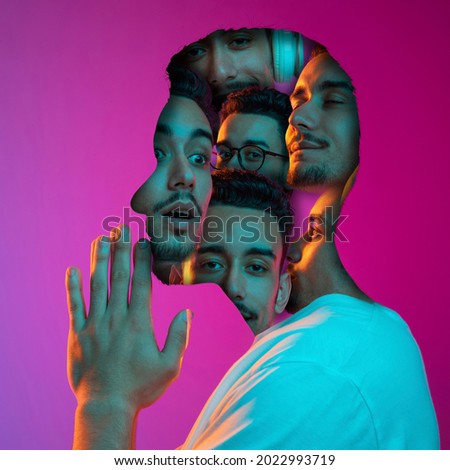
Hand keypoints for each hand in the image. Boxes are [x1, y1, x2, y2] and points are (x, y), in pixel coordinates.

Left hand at [65, 226, 191, 447]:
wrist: (106, 406)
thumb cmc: (141, 388)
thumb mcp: (170, 366)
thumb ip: (179, 337)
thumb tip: (187, 312)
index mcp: (139, 323)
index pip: (141, 283)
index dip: (142, 259)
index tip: (143, 241)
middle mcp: (116, 318)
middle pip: (118, 276)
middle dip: (120, 250)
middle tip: (121, 228)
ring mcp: (95, 324)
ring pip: (96, 285)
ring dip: (98, 260)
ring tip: (100, 239)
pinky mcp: (78, 334)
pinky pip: (74, 306)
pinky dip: (72, 287)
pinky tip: (72, 270)